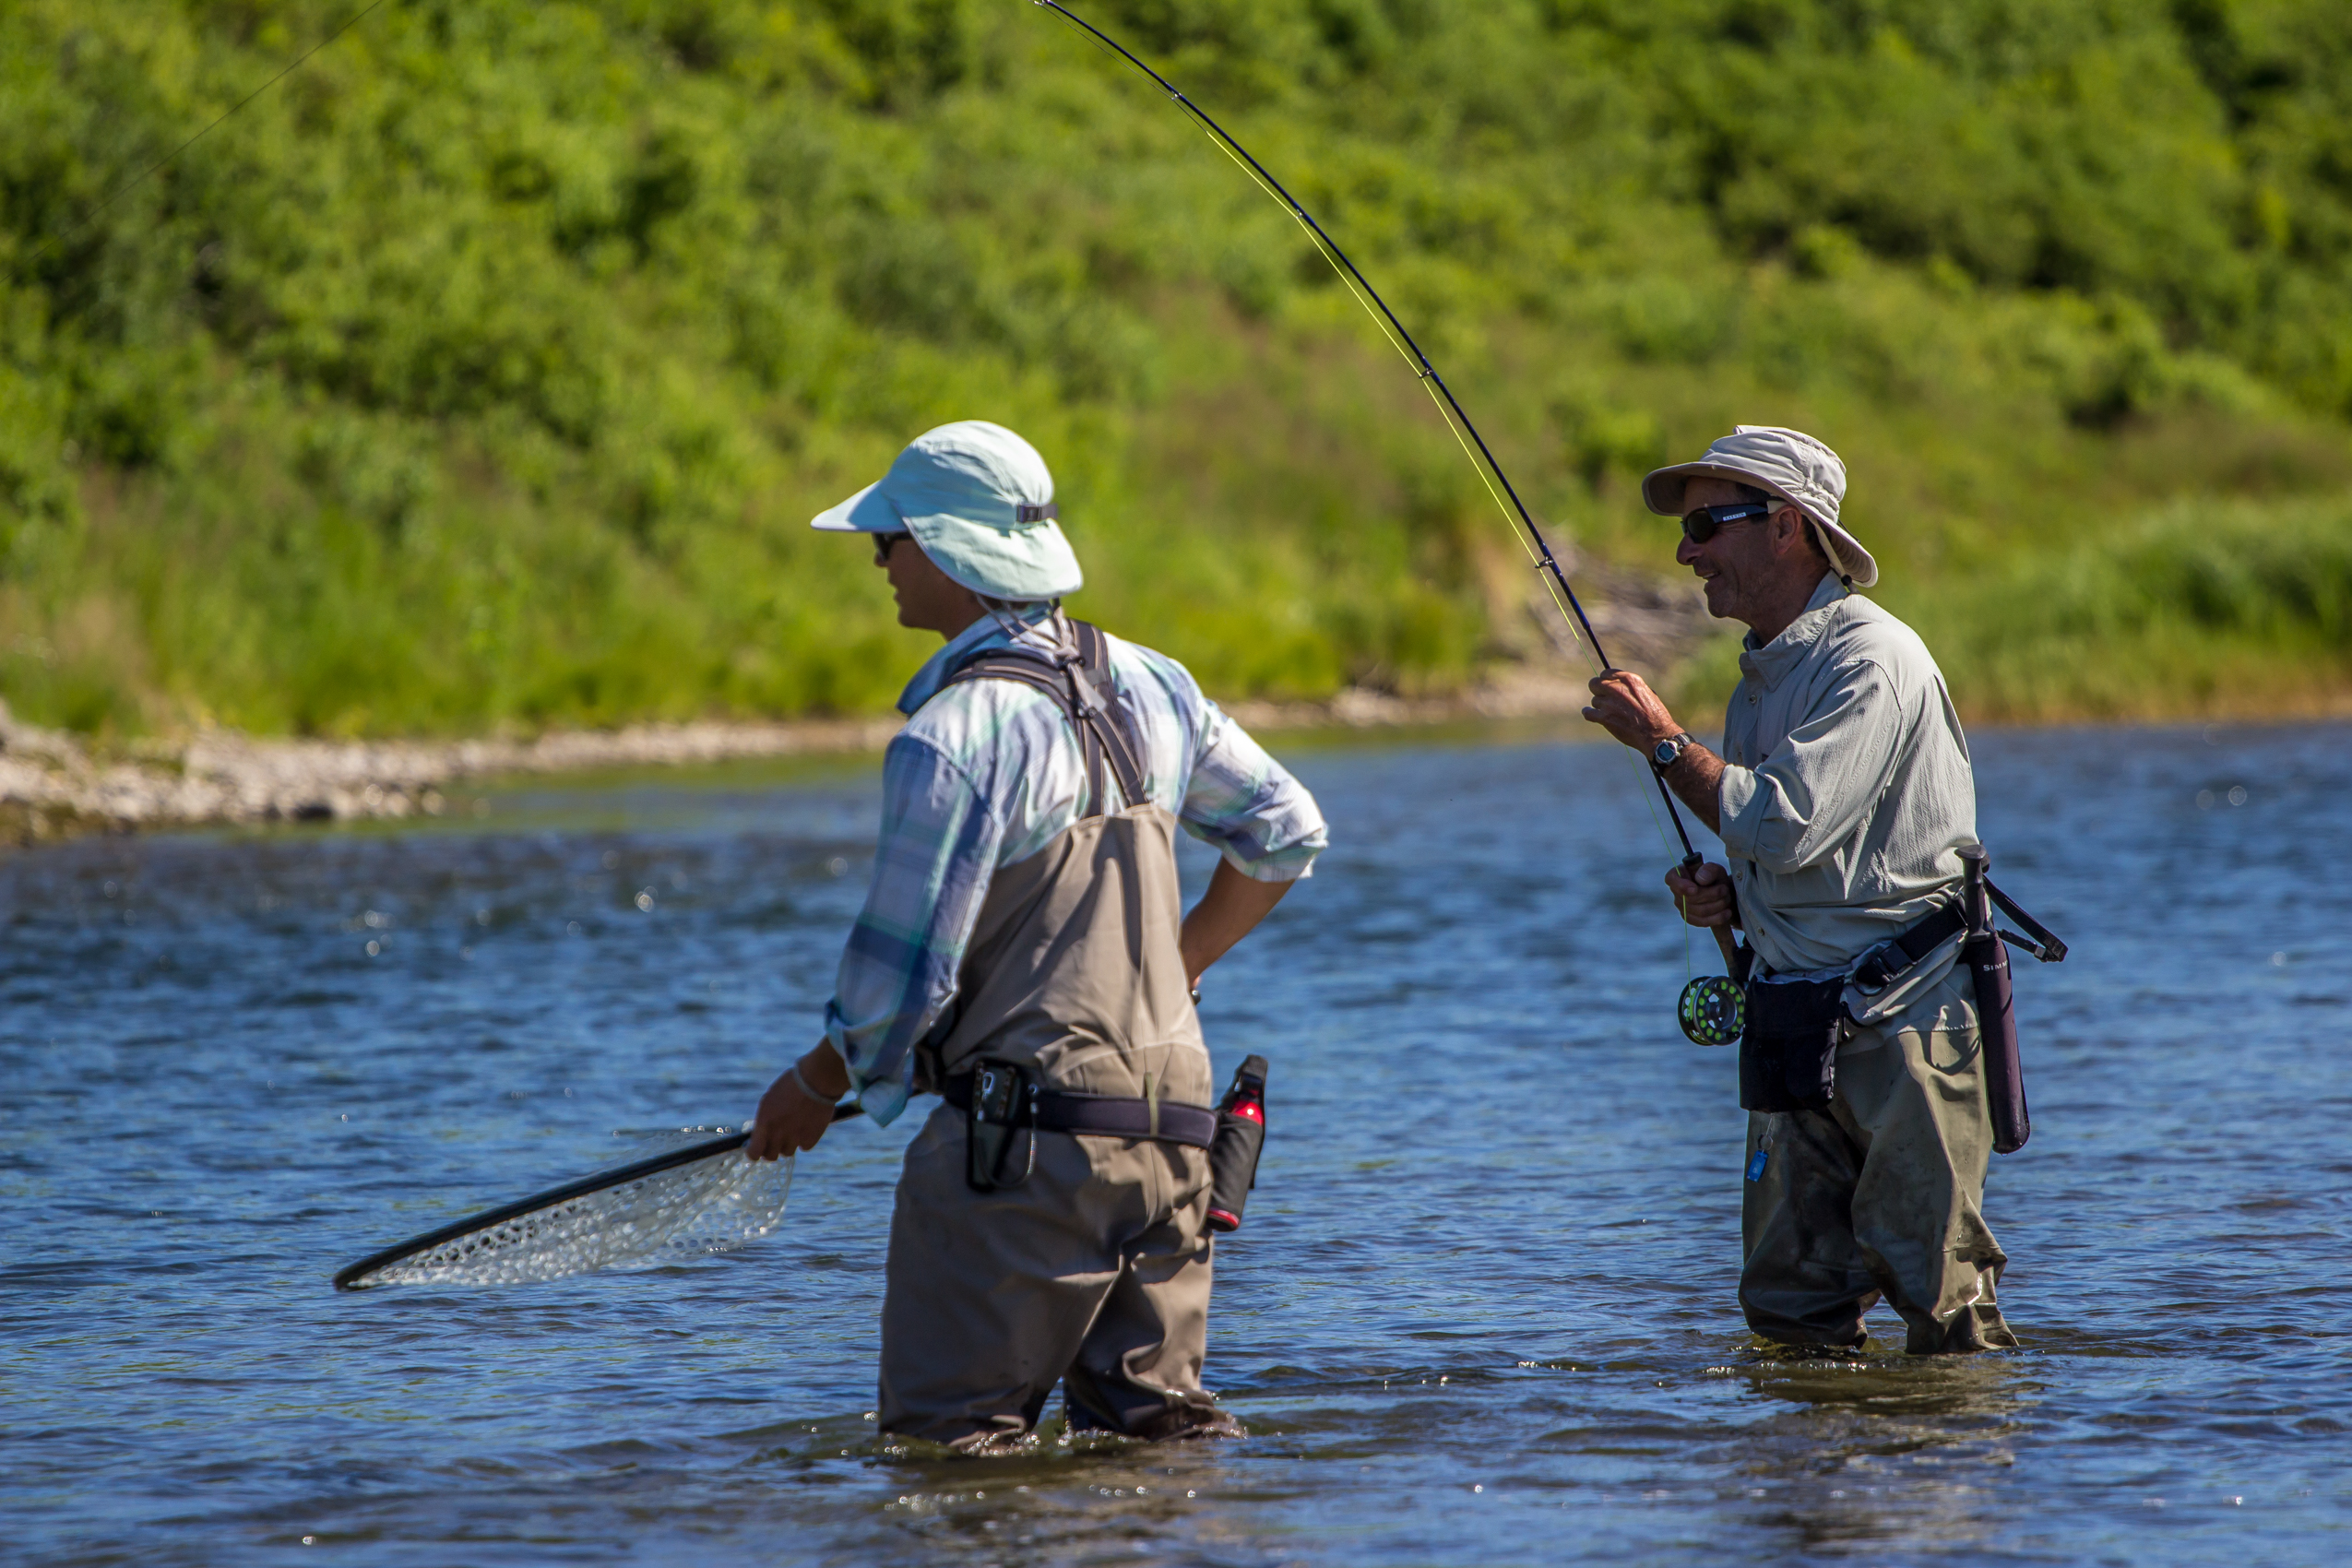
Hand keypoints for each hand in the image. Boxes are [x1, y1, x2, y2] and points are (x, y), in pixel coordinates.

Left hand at [747, 1046, 849, 1161]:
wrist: (817, 1080)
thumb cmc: (791, 1084)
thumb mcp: (770, 1099)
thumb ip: (764, 1120)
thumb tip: (761, 1134)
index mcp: (764, 1123)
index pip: (753, 1153)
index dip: (753, 1152)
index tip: (756, 1147)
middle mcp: (778, 1134)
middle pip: (770, 1156)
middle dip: (771, 1149)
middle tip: (775, 1138)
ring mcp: (795, 1138)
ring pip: (787, 1153)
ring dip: (788, 1144)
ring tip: (794, 1128)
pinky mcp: (811, 1139)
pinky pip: (804, 1146)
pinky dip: (804, 1140)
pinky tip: (807, 1126)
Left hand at [1582, 671, 1680, 752]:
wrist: (1656, 733)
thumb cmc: (1654, 715)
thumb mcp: (1646, 692)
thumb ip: (1630, 687)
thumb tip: (1617, 684)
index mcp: (1629, 679)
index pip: (1606, 673)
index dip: (1605, 680)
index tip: (1606, 685)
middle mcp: (1617, 688)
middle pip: (1594, 684)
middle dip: (1598, 690)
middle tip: (1603, 698)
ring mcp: (1609, 703)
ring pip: (1595, 700)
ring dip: (1600, 706)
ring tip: (1612, 713)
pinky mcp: (1604, 717)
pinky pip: (1587, 712)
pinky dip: (1589, 714)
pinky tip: (1592, 715)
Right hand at [1665, 860, 1736, 928]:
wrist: (1722, 893)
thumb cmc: (1714, 878)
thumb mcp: (1715, 869)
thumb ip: (1709, 870)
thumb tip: (1701, 879)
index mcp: (1678, 875)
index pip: (1671, 879)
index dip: (1681, 886)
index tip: (1695, 889)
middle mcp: (1676, 892)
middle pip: (1690, 899)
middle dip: (1712, 895)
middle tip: (1724, 889)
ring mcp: (1682, 907)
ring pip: (1700, 911)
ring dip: (1718, 905)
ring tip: (1727, 898)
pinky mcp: (1690, 919)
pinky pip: (1703, 922)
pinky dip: (1718, 917)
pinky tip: (1727, 912)